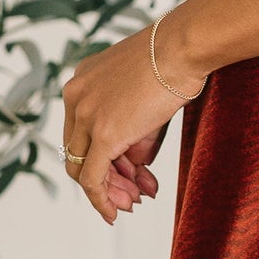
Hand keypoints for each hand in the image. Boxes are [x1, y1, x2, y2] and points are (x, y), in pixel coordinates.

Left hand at [60, 13, 206, 223]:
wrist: (183, 47)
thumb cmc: (174, 62)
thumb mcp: (144, 99)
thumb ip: (134, 135)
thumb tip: (135, 168)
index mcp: (81, 83)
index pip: (80, 133)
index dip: (101, 158)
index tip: (124, 174)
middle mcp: (75, 97)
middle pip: (78, 153)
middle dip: (104, 179)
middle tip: (127, 198)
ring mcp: (86, 115)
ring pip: (83, 169)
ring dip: (108, 191)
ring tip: (130, 204)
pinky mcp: (103, 134)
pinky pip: (93, 178)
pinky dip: (101, 198)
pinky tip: (114, 212)